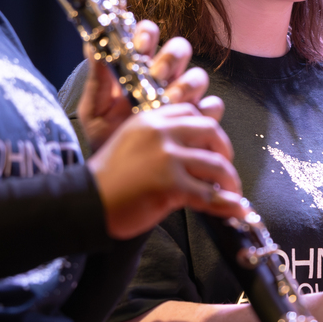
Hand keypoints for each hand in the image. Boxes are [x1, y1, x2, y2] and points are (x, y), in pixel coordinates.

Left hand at [77, 19, 223, 151]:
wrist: (118, 176)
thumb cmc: (106, 139)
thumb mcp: (94, 110)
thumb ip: (96, 79)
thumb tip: (90, 45)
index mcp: (139, 68)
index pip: (149, 35)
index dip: (148, 35)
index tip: (140, 48)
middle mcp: (165, 78)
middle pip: (180, 50)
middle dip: (170, 59)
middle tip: (157, 75)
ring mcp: (184, 98)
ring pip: (198, 76)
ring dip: (185, 86)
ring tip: (168, 102)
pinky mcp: (197, 120)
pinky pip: (212, 107)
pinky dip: (203, 110)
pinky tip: (188, 119)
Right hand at [87, 102, 246, 239]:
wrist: (87, 202)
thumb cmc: (107, 179)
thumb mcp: (129, 143)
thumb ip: (157, 140)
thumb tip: (189, 150)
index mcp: (150, 120)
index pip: (190, 112)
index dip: (207, 128)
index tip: (212, 145)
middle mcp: (161, 133)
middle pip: (210, 130)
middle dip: (225, 149)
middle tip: (226, 167)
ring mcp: (167, 158)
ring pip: (216, 164)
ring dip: (230, 180)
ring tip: (231, 192)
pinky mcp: (171, 185)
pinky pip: (209, 194)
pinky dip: (227, 204)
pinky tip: (235, 209)